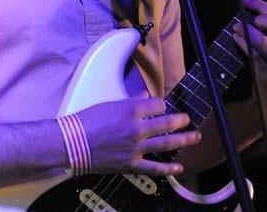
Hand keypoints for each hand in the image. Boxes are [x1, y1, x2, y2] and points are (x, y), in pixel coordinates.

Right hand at [76, 95, 200, 175]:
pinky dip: (168, 169)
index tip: (162, 107)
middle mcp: (137, 128)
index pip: (158, 104)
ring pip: (166, 144)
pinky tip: (178, 168)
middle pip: (167, 123)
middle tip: (188, 119)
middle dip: (181, 120)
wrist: (72, 143)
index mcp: (131, 110)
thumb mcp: (109, 104)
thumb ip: (131, 101)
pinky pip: (154, 168)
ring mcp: (136, 148)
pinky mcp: (131, 164)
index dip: (161, 105)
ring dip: (183, 140)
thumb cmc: (87, 121)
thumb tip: (144, 97)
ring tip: (194, 137)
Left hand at [233, 0, 266, 127]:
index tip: (246, 0)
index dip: (262, 5)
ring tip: (236, 26)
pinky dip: (243, 44)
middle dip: (258, 13)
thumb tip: (255, 14)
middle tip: (244, 13)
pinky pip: (254, 56)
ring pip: (263, 40)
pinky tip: (236, 39)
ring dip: (247, 30)